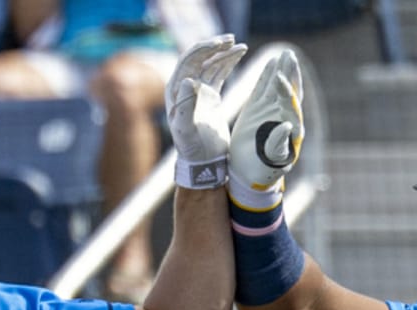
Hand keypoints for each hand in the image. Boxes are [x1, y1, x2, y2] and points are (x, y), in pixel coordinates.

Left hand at [166, 34, 246, 188]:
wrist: (203, 162)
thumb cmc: (191, 148)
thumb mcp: (186, 128)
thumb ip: (187, 105)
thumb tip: (190, 80)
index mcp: (176, 90)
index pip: (188, 62)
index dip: (203, 50)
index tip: (220, 44)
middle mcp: (185, 88)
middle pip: (199, 59)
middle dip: (215, 47)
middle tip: (231, 40)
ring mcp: (199, 91)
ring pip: (212, 65)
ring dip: (225, 54)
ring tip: (241, 47)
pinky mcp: (211, 97)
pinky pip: (220, 74)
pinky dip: (229, 63)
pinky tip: (240, 54)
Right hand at [229, 50, 302, 207]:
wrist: (251, 175)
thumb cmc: (264, 170)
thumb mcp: (273, 159)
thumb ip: (279, 142)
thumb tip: (287, 125)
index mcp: (291, 127)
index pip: (290, 103)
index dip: (285, 90)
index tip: (279, 77)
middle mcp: (283, 116)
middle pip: (289, 90)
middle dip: (289, 73)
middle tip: (289, 55)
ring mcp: (271, 112)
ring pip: (277, 87)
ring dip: (280, 70)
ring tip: (283, 54)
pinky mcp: (258, 111)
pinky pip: (263, 90)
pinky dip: (266, 77)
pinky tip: (269, 64)